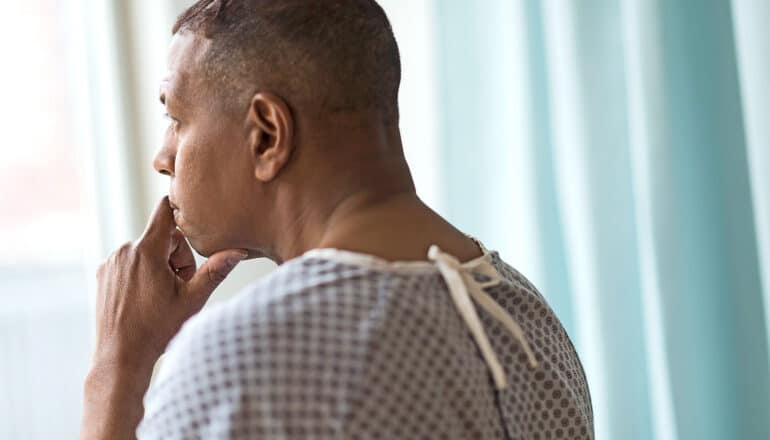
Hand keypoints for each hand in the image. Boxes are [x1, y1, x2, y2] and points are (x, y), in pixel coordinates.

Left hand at [91, 196, 247, 370]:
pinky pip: (130, 262)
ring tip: (161, 295)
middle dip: (176, 257)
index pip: (165, 210)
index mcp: (147, 251)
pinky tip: (144, 298)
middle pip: (162, 237)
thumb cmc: (158, 330)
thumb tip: (239, 251)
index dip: (182, 214)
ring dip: (159, 266)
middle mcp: (125, 250)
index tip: (193, 222)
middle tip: (179, 286)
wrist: (121, 356)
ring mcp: (111, 262)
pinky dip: (141, 273)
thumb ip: (216, 270)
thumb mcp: (193, 299)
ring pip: (146, 250)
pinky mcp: (102, 273)